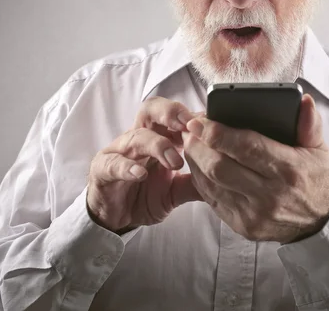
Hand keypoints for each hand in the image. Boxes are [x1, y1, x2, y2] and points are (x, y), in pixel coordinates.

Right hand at [87, 97, 202, 233]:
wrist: (115, 218)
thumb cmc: (145, 195)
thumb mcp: (177, 191)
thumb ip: (197, 182)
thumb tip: (225, 178)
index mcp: (159, 138)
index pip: (175, 116)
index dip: (192, 116)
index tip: (211, 123)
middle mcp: (139, 139)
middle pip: (151, 110)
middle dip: (171, 112)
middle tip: (189, 125)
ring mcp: (120, 152)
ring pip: (136, 136)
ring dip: (158, 145)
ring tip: (175, 161)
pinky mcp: (102, 170)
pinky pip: (114, 163)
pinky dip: (128, 167)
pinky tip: (141, 175)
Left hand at [182, 94, 328, 243]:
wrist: (322, 222)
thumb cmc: (316, 179)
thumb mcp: (319, 149)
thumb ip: (310, 123)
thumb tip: (304, 100)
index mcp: (289, 170)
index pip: (246, 147)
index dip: (218, 133)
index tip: (199, 120)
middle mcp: (270, 195)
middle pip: (220, 167)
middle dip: (198, 146)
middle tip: (190, 129)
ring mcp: (254, 214)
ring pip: (211, 184)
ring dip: (195, 161)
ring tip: (191, 143)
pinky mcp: (243, 227)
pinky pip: (212, 200)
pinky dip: (201, 180)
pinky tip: (199, 165)